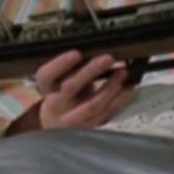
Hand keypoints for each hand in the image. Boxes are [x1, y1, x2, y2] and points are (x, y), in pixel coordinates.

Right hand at [10, 51, 133, 133]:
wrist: (56, 121)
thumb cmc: (60, 91)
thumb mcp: (57, 79)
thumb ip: (70, 67)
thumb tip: (95, 48)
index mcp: (45, 86)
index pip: (46, 75)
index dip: (60, 64)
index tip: (76, 53)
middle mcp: (55, 103)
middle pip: (70, 87)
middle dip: (90, 71)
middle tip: (107, 58)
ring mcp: (72, 118)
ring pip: (92, 104)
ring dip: (110, 87)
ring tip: (123, 72)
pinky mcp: (88, 126)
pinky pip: (106, 113)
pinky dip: (119, 100)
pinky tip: (128, 87)